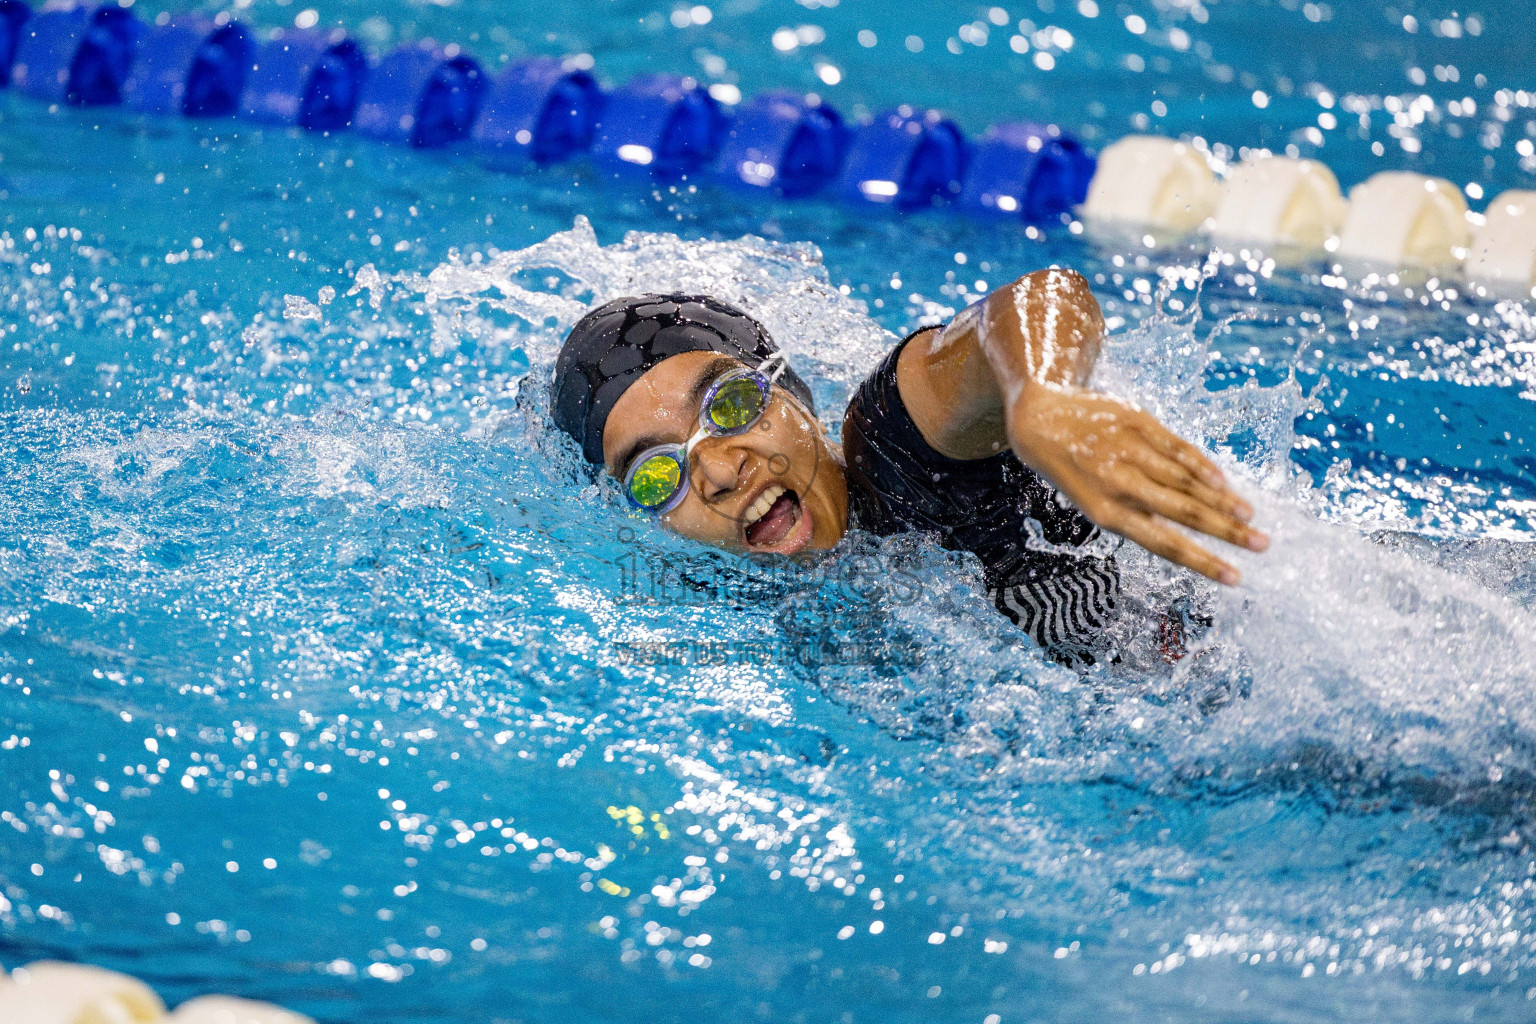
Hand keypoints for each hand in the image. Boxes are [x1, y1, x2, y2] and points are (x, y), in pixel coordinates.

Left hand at [1006, 385, 1267, 584]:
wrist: (1039, 419)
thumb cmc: (1072, 470)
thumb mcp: (1091, 501)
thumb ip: (1136, 514)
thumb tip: (1191, 528)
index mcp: (1106, 512)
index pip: (1164, 544)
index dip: (1202, 561)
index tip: (1235, 577)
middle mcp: (1118, 482)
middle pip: (1184, 512)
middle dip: (1227, 532)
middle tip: (1262, 546)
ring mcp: (1129, 449)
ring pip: (1186, 480)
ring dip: (1223, 500)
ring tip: (1250, 517)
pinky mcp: (1137, 421)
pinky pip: (1178, 447)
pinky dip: (1203, 465)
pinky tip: (1225, 482)